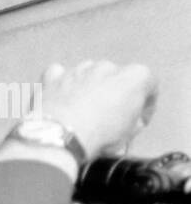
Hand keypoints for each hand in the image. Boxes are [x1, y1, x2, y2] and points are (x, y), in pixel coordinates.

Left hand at [37, 61, 157, 157]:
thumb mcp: (130, 134)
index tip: (137, 120)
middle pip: (115, 78)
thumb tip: (127, 122)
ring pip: (87, 74)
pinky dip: (60, 84)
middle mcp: (107, 67)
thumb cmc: (101, 136)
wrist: (61, 136)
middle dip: (113, 94)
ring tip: (81, 112)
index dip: (144, 104)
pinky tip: (60, 99)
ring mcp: (78, 70)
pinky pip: (59, 75)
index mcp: (134, 77)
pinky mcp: (53, 77)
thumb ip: (133, 120)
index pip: (148, 84)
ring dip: (87, 88)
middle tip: (107, 118)